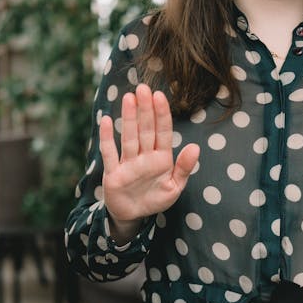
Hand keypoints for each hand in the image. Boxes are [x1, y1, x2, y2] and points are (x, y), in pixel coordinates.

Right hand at [99, 83, 199, 227]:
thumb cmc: (155, 198)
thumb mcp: (175, 187)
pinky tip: (106, 120)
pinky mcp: (113, 173)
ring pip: (129, 137)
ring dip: (129, 118)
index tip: (160, 96)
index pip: (163, 132)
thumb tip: (195, 147)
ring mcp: (128, 163)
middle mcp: (144, 157)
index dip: (162, 115)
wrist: (133, 215)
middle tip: (143, 88)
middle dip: (145, 110)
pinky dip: (107, 138)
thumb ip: (184, 168)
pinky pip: (109, 153)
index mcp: (162, 158)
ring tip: (129, 98)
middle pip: (145, 130)